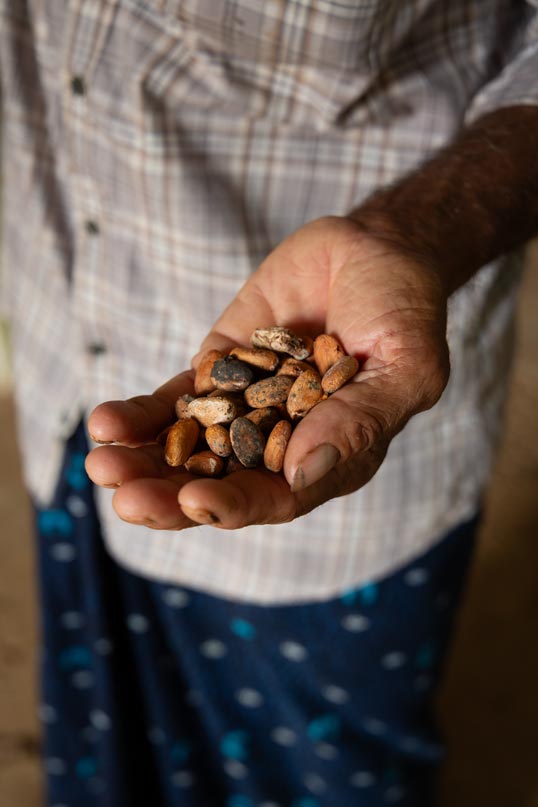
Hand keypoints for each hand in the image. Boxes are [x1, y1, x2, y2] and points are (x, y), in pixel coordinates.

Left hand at [85, 216, 449, 529]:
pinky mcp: (216, 370)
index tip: (196, 502)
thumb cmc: (403, 313)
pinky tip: (106, 423)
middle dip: (169, 496)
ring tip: (100, 465)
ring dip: (142, 462)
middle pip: (217, 483)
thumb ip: (358, 422)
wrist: (372, 250)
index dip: (235, 505)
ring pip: (186, 449)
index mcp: (327, 457)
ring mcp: (242, 406)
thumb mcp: (403, 368)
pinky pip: (173, 400)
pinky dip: (141, 414)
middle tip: (126, 499)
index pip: (275, 497)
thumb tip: (299, 474)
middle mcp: (278, 443)